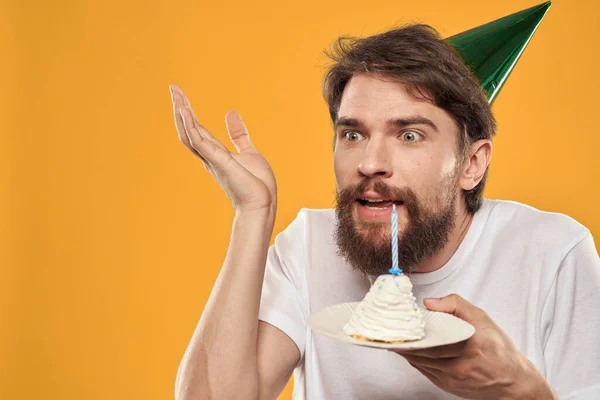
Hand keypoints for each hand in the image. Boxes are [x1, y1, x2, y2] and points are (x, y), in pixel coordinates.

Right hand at [170, 84, 276, 213]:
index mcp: (215, 153)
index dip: (188, 112)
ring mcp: (212, 159)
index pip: (197, 129)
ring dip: (182, 113)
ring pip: (190, 133)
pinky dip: (190, 126)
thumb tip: (230, 113)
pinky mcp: (218, 161)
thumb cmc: (256, 185)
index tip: (181, 95)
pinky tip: (185, 111)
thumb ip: (238, 134)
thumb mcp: (248, 151)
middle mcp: (209, 156)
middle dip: (181, 108)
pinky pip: (199, 141)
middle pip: (189, 128)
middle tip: (173, 88)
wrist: (261, 205)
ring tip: (176, 94)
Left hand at [394, 294, 556, 399]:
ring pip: (420, 362)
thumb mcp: (482, 318)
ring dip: (406, 350)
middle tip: (390, 329)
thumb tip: (429, 303)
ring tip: (395, 337)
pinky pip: (424, 370)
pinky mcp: (448, 386)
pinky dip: (415, 359)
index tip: (397, 323)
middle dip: (404, 341)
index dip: (411, 331)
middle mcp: (460, 364)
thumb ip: (456, 305)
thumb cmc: (498, 348)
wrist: (512, 381)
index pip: (432, 337)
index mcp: (470, 343)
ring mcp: (453, 378)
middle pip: (422, 351)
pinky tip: (409, 350)